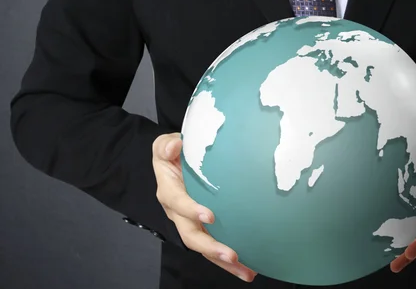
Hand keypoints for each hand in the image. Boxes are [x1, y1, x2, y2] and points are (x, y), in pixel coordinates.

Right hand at [152, 133, 256, 281]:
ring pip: (205, 247)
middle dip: (211, 248)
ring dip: (224, 261)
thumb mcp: (164, 145)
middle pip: (191, 235)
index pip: (178, 203)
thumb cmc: (173, 154)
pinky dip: (230, 261)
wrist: (175, 162)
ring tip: (246, 271)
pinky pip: (215, 246)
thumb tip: (175, 146)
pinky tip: (250, 268)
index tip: (210, 216)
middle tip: (231, 255)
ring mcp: (191, 223)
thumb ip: (166, 146)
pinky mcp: (204, 229)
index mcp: (169, 192)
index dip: (192, 210)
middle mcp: (179, 213)